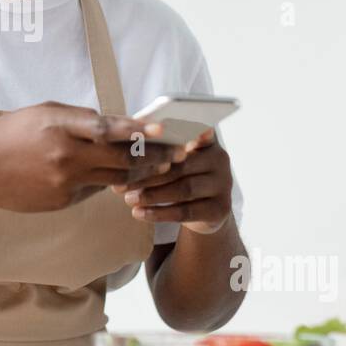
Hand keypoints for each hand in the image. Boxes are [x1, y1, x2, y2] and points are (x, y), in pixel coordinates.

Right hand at [0, 102, 185, 213]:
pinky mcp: (62, 201)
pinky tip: (113, 177)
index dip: (138, 130)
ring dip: (136, 173)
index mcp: (59, 125)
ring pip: (113, 178)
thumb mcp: (44, 112)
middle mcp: (65, 155)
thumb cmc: (11, 133)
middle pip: (120, 159)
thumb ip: (80, 118)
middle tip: (174, 154)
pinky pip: (93, 190)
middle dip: (150, 157)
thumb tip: (115, 125)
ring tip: (156, 167)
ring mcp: (64, 181)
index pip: (107, 127)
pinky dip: (104, 182)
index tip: (161, 129)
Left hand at [111, 128, 231, 233]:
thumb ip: (160, 148)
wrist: (203, 213)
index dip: (176, 134)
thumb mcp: (173, 161)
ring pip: (184, 189)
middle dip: (148, 175)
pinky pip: (187, 211)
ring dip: (152, 195)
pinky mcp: (221, 208)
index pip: (192, 133)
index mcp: (207, 141)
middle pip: (180, 166)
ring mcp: (224, 185)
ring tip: (128, 199)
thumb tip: (130, 137)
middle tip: (120, 183)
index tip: (151, 134)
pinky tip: (138, 213)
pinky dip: (160, 213)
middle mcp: (220, 160)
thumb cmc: (180, 178)